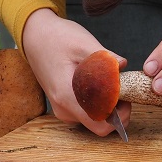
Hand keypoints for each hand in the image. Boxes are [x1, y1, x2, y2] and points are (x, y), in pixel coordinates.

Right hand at [21, 8, 131, 135]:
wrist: (35, 36)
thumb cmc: (56, 38)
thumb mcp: (83, 43)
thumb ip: (104, 58)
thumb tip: (123, 65)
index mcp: (67, 96)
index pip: (100, 125)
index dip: (119, 117)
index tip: (126, 97)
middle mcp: (63, 108)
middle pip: (99, 123)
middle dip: (116, 110)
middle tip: (122, 87)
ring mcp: (63, 108)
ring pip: (93, 117)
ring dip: (107, 104)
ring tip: (110, 81)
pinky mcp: (64, 104)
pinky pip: (86, 111)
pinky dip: (98, 101)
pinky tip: (100, 83)